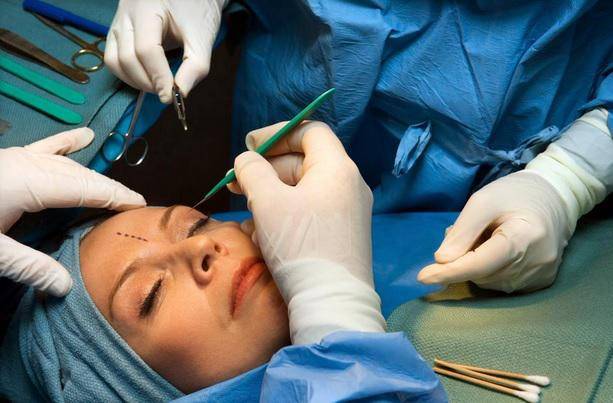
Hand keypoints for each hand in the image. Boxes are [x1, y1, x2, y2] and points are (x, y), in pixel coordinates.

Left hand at [0, 128, 145, 295]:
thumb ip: (29, 267)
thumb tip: (66, 288)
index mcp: (29, 183)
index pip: (85, 188)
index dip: (114, 196)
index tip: (140, 205)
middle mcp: (27, 165)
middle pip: (80, 175)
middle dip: (109, 188)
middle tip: (135, 205)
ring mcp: (17, 158)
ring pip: (66, 163)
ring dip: (92, 175)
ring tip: (114, 188)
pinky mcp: (8, 159)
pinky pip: (45, 147)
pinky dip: (65, 142)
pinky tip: (82, 135)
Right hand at [105, 0, 226, 102]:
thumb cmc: (197, 9)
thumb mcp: (202, 36)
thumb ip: (195, 66)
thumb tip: (181, 94)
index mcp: (147, 8)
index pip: (146, 49)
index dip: (158, 77)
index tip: (171, 96)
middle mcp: (126, 13)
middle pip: (126, 57)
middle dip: (147, 81)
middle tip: (168, 92)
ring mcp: (118, 21)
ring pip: (114, 60)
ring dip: (135, 81)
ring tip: (158, 86)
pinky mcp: (117, 30)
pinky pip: (113, 57)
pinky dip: (128, 74)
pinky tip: (147, 77)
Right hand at [231, 121, 384, 343]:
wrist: (332, 302)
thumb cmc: (300, 245)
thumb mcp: (267, 202)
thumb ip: (252, 171)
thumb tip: (246, 159)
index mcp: (337, 168)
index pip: (310, 132)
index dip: (277, 134)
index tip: (249, 146)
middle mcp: (348, 185)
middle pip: (303, 162)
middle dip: (266, 170)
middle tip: (236, 184)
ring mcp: (348, 212)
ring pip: (303, 191)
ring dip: (270, 196)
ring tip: (245, 213)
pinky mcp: (342, 235)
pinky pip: (311, 213)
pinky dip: (285, 215)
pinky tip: (261, 233)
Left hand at [418, 171, 572, 292]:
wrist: (556, 198)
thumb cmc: (515, 195)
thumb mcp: (483, 201)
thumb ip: (462, 231)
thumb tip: (442, 261)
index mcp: (523, 238)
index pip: (479, 264)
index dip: (449, 272)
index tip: (423, 277)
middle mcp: (535, 264)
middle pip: (480, 274)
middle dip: (464, 258)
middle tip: (473, 231)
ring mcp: (540, 277)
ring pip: (487, 281)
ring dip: (477, 264)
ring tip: (490, 237)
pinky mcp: (540, 283)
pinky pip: (500, 283)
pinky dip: (490, 270)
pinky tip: (499, 250)